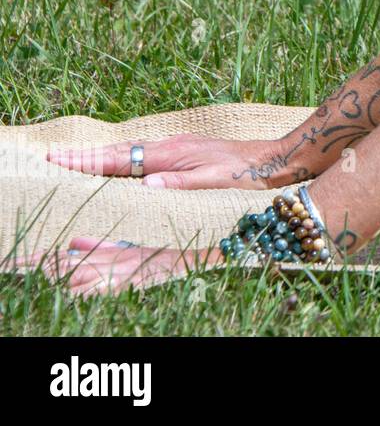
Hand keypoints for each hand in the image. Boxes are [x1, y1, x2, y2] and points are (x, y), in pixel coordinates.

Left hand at [14, 238, 216, 296]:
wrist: (201, 264)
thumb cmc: (172, 259)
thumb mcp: (135, 250)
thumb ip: (101, 246)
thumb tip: (71, 243)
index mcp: (107, 255)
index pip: (60, 258)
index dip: (31, 262)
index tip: (8, 264)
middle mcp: (106, 264)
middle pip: (56, 267)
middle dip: (27, 269)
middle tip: (4, 269)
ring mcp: (113, 277)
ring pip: (66, 278)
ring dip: (41, 279)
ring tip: (14, 276)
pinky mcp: (120, 288)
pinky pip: (86, 294)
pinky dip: (67, 293)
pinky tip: (51, 295)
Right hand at [46, 134, 306, 189]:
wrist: (274, 160)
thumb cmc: (247, 175)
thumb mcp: (213, 184)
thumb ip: (178, 185)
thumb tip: (144, 186)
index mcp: (172, 154)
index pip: (121, 159)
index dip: (89, 162)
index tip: (60, 160)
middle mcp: (172, 147)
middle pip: (121, 152)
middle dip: (88, 156)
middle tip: (56, 159)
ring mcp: (179, 148)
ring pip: (133, 152)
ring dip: (105, 156)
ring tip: (78, 161)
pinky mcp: (188, 153)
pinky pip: (146, 155)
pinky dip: (125, 159)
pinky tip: (123, 164)